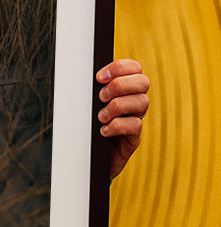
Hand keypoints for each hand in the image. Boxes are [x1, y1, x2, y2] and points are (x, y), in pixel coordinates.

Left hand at [96, 58, 149, 179]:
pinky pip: (135, 125)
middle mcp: (133, 102)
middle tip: (101, 97)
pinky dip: (117, 126)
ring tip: (100, 117)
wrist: (86, 159)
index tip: (99, 77)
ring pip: (142, 102)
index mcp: (124, 89)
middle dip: (120, 85)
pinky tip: (103, 131)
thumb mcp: (87, 105)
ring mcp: (135, 119)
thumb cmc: (85, 127)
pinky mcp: (134, 138)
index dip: (120, 68)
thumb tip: (82, 73)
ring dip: (117, 106)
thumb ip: (92, 89)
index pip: (134, 68)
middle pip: (143, 82)